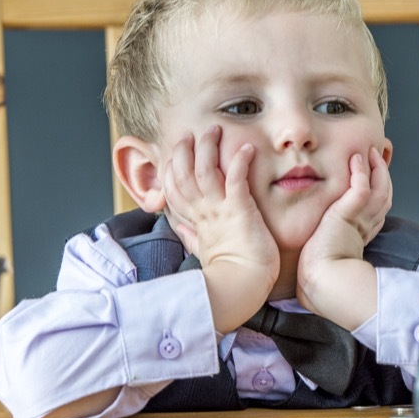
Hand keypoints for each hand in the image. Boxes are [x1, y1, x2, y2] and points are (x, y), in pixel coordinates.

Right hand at [162, 126, 279, 331]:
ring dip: (208, 148)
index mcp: (196, 222)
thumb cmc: (232, 272)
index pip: (175, 189)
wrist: (242, 288)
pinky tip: (246, 147)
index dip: (172, 169)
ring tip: (214, 129)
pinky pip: (236, 179)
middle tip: (191, 134)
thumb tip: (184, 230)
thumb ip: (194, 236)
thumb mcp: (204, 250)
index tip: (175, 154)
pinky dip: (239, 161)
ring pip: (204, 171)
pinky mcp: (239, 210)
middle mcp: (203, 213)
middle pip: (184, 175)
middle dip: (185, 151)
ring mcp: (219, 211)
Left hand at [296, 147, 390, 328]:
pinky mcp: (349, 215)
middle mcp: (365, 226)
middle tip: (377, 157)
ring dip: (377, 168)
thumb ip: (322, 250)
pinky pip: (361, 188)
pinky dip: (361, 172)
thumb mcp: (322, 259)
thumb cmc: (317, 278)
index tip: (372, 179)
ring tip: (370, 152)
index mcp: (360, 236)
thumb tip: (310, 257)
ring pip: (380, 188)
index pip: (376, 209)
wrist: (320, 283)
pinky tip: (356, 159)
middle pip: (384, 195)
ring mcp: (360, 220)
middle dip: (383, 175)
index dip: (377, 192)